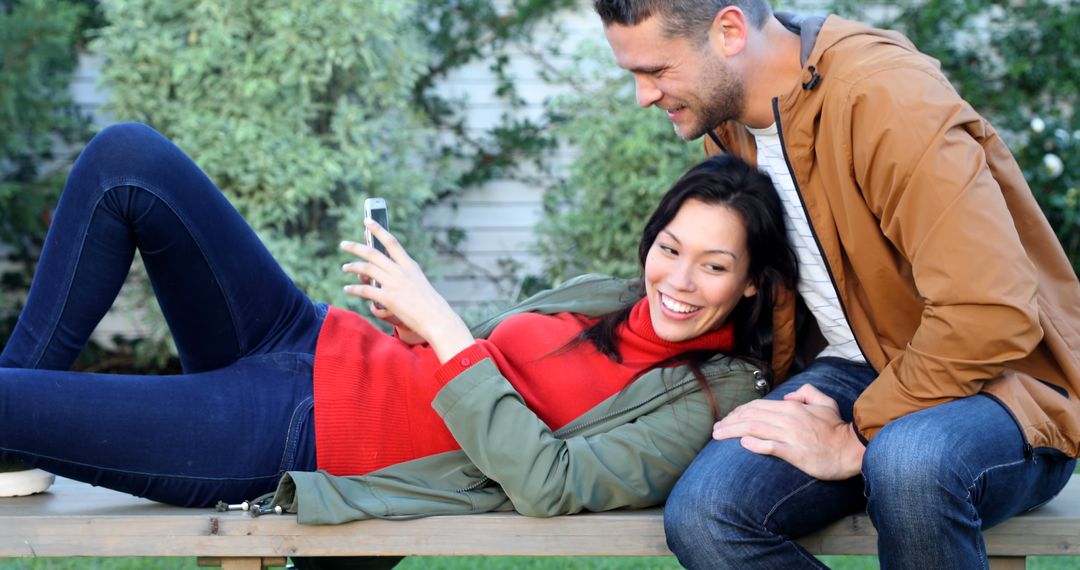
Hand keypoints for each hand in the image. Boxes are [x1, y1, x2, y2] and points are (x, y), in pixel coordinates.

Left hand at [340, 219, 474, 361]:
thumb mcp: (418, 282)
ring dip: (352, 267)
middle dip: (356, 247)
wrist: (437, 318)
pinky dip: (354, 289)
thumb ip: (403, 274)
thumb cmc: (429, 303)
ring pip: (367, 269)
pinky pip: (365, 290)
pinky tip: (347, 289)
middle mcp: (401, 271)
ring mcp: (394, 284)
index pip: (391, 242)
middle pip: (373, 253)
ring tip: (344, 267)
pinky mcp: (389, 298)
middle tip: (343, 244)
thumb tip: (385, 272)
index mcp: (410, 265)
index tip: (366, 220)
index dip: (377, 229)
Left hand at [712, 384, 864, 479]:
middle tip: (716, 428)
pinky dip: (754, 444)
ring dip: (733, 431)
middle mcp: (787, 419)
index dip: (739, 412)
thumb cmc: (836, 428)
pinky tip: (742, 444)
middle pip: (750, 417)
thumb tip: (789, 396)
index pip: (757, 406)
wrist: (851, 450)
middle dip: (730, 421)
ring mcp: (790, 435)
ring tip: (718, 435)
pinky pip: (769, 446)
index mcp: (792, 407)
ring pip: (754, 429)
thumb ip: (806, 392)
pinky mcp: (794, 452)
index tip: (728, 418)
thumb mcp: (824, 402)